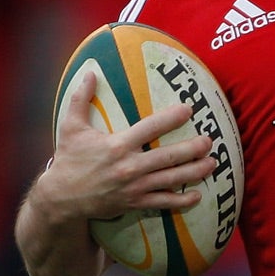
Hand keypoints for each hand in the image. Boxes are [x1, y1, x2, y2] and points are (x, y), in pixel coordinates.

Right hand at [31, 69, 211, 223]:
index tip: (189, 109)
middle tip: (209, 140)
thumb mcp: (70, 127)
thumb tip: (89, 72)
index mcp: (117, 145)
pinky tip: (197, 196)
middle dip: (192, 148)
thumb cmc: (68, 160)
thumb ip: (81, 99)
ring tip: (212, 163)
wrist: (61, 198)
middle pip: (168, 156)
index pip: (150, 128)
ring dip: (194, 172)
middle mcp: (130, 167)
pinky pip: (163, 202)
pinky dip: (181, 200)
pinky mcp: (134, 203)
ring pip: (171, 180)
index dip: (171, 118)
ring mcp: (134, 187)